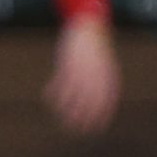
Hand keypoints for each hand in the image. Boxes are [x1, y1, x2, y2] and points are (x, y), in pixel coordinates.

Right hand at [45, 17, 121, 133]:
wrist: (89, 26)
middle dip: (80, 119)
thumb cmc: (96, 49)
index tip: (94, 130)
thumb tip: (103, 103)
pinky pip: (59, 84)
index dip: (100, 118)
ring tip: (58, 117)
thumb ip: (104, 83)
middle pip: (88, 104)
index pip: (106, 103)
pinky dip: (52, 92)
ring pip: (71, 96)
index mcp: (108, 77)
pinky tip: (48, 97)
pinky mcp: (68, 64)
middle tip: (72, 130)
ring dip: (63, 109)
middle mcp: (96, 76)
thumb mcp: (105, 66)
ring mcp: (81, 71)